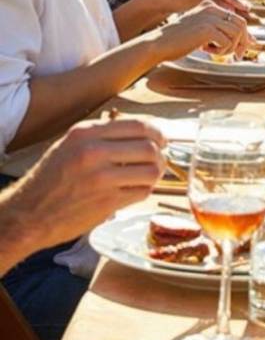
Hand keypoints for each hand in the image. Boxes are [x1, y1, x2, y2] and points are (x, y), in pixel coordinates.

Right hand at [6, 120, 164, 251]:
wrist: (28, 214)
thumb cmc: (51, 178)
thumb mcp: (70, 145)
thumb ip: (102, 135)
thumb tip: (144, 131)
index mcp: (85, 134)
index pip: (138, 125)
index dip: (157, 132)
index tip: (162, 140)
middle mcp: (93, 152)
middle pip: (149, 147)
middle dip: (161, 154)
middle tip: (160, 160)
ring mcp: (101, 178)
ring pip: (151, 171)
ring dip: (156, 174)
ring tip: (150, 176)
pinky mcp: (107, 202)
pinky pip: (142, 192)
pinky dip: (145, 190)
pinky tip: (136, 190)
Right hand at [155, 0, 251, 60]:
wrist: (158, 44)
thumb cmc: (179, 40)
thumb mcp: (205, 33)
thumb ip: (224, 33)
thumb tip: (250, 40)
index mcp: (211, 6)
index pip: (238, 19)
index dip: (243, 37)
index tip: (239, 51)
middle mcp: (211, 8)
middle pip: (242, 25)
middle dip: (242, 43)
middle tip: (236, 56)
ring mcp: (209, 17)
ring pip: (236, 34)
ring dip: (229, 48)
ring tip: (214, 51)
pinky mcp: (206, 29)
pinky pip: (227, 42)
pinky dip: (221, 51)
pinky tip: (206, 50)